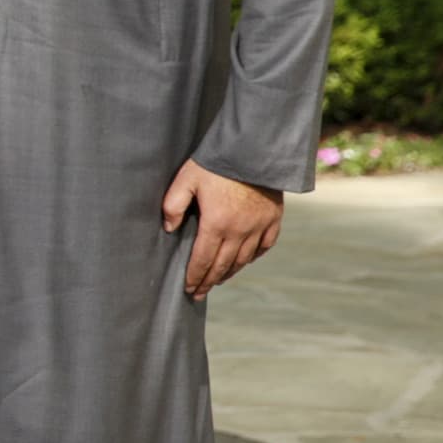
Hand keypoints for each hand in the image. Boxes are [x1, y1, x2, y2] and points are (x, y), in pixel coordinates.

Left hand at [163, 160, 283, 301]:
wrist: (253, 150)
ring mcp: (259, 226)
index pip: (202, 259)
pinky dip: (254, 257)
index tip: (189, 289)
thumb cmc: (215, 164)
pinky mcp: (274, 218)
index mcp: (216, 224)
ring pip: (244, 259)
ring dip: (230, 272)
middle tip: (200, 293)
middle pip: (222, 264)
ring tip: (218, 280)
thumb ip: (173, 206)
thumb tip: (168, 229)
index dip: (195, 276)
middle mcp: (240, 231)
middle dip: (209, 280)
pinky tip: (245, 261)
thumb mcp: (185, 180)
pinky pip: (265, 246)